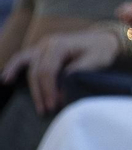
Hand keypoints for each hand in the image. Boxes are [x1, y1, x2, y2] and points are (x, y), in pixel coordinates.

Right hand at [3, 27, 120, 113]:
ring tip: (35, 104)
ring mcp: (42, 46)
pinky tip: (6, 79)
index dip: (49, 89)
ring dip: (30, 86)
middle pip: (37, 71)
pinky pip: (23, 58)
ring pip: (27, 66)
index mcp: (59, 45)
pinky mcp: (41, 50)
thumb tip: (62, 86)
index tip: (55, 104)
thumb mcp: (95, 60)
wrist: (104, 39)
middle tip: (47, 110)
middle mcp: (47, 43)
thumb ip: (77, 71)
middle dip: (41, 92)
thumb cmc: (101, 50)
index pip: (47, 70)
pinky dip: (14, 67)